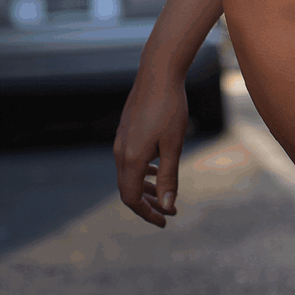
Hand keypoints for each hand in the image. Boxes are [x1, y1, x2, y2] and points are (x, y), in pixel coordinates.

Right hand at [113, 62, 188, 226]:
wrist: (158, 73)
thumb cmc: (170, 108)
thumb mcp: (174, 145)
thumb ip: (169, 177)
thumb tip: (169, 206)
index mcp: (131, 158)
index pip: (131, 198)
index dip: (147, 213)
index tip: (166, 221)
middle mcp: (121, 152)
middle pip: (128, 189)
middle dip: (148, 204)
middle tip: (169, 213)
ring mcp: (121, 141)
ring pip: (129, 174)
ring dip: (146, 188)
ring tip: (165, 196)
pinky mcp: (126, 131)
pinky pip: (130, 160)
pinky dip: (143, 172)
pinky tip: (157, 171)